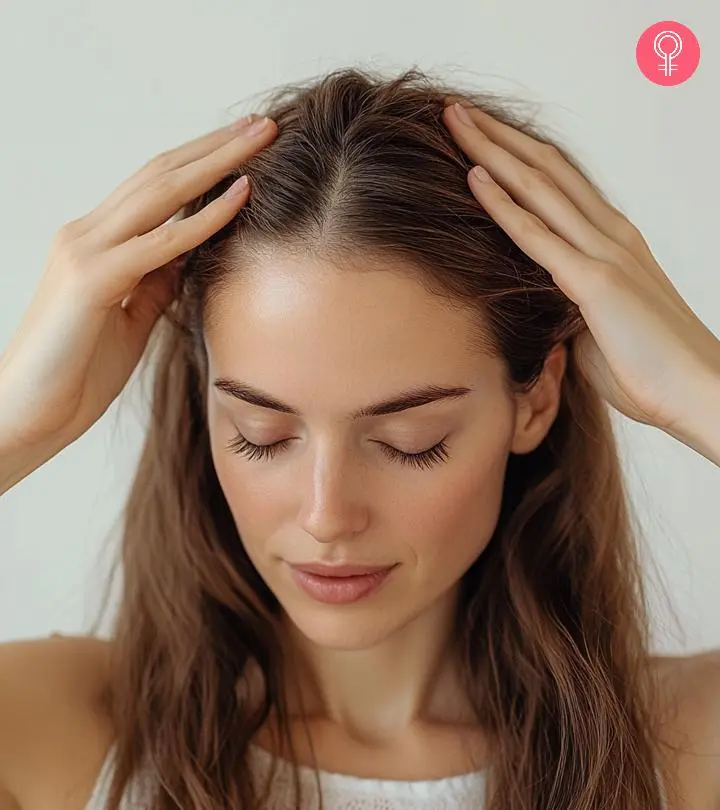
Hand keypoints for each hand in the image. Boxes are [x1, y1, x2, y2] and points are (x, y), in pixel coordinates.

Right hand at [0, 114, 276, 448]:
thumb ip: (156, 282)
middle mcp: (87, 233)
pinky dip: (204, 219)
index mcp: (97, 242)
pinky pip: (159, 244)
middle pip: (160, 173)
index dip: (201, 161)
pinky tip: (241, 195)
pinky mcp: (92, 280)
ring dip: (216, 162)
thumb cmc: (77, 371)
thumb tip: (190, 256)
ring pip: (160, 192)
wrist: (29, 414)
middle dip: (215, 146)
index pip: (155, 186)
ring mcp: (86, 251)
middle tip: (262, 123)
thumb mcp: (131, 318)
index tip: (246, 146)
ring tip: (260, 139)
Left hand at [443, 101, 719, 435]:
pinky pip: (538, 235)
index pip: (558, 182)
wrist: (697, 391)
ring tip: (454, 121)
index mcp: (612, 241)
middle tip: (456, 110)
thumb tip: (540, 305)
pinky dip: (503, 205)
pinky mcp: (595, 281)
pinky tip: (474, 179)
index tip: (479, 136)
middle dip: (496, 137)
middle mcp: (609, 233)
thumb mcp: (596, 325)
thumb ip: (566, 303)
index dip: (517, 154)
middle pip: (544, 169)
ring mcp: (604, 252)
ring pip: (538, 187)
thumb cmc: (648, 367)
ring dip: (491, 152)